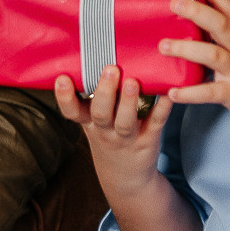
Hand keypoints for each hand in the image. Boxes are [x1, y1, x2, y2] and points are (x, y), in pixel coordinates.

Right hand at [54, 66, 171, 200]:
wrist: (127, 177)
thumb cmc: (108, 136)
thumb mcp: (93, 122)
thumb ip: (92, 96)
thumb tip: (91, 54)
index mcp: (89, 122)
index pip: (72, 111)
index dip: (65, 97)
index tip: (62, 78)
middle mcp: (105, 131)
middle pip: (100, 114)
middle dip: (104, 92)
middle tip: (110, 69)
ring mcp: (127, 137)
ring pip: (125, 122)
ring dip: (128, 101)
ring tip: (132, 82)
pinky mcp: (148, 139)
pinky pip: (155, 123)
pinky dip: (162, 108)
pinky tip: (167, 93)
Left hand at [162, 0, 229, 133]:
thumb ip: (222, 35)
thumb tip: (190, 21)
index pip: (225, 2)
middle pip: (220, 23)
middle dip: (196, 10)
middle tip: (173, 3)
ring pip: (213, 55)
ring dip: (187, 49)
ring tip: (163, 46)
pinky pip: (212, 92)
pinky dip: (191, 92)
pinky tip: (172, 92)